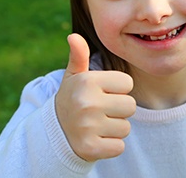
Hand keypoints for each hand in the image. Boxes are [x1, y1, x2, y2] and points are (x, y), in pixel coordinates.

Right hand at [55, 34, 135, 161]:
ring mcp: (88, 127)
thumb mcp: (75, 76)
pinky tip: (96, 138)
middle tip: (101, 110)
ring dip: (115, 127)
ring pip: (126, 127)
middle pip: (130, 106)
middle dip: (119, 109)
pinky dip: (111, 145)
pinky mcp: (90, 148)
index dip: (118, 89)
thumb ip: (79, 56)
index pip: (128, 83)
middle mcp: (87, 103)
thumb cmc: (73, 97)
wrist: (55, 131)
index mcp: (87, 81)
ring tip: (97, 123)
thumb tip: (73, 36)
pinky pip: (119, 146)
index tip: (103, 92)